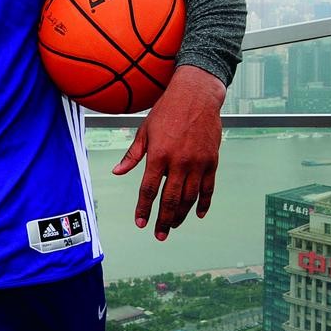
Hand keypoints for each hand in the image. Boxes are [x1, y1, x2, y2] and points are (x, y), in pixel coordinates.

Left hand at [111, 66, 224, 240]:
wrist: (196, 96)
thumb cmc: (166, 111)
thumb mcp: (144, 131)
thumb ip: (132, 155)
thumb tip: (117, 172)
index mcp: (159, 155)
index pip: (149, 189)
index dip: (143, 208)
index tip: (140, 222)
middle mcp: (179, 162)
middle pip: (171, 199)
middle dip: (164, 220)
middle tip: (159, 235)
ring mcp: (198, 163)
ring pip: (190, 198)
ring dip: (182, 215)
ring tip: (174, 226)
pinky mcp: (212, 162)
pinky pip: (209, 188)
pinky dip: (204, 203)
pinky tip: (197, 214)